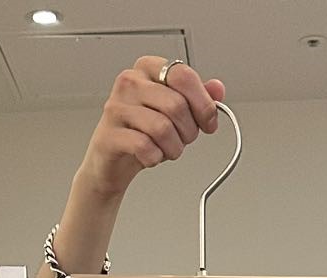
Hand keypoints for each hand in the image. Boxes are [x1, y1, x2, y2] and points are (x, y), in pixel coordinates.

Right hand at [77, 57, 225, 198]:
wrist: (111, 159)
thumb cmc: (142, 131)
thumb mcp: (174, 112)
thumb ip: (197, 98)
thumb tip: (217, 89)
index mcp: (148, 68)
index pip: (184, 76)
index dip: (203, 104)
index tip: (208, 122)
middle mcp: (130, 82)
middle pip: (176, 105)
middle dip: (189, 132)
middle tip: (183, 140)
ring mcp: (116, 107)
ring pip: (162, 128)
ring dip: (173, 148)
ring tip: (167, 149)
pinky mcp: (109, 134)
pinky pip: (145, 147)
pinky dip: (155, 158)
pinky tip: (151, 156)